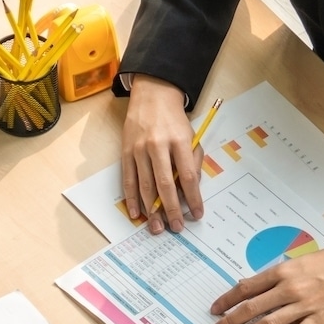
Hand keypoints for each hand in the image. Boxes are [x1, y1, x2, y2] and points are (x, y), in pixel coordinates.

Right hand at [121, 75, 202, 232]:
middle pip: (165, 184)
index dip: (193, 198)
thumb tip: (190, 191)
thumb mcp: (192, 136)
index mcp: (179, 141)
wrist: (153, 96)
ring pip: (145, 185)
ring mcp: (139, 149)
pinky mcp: (126, 151)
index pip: (188, 176)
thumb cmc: (175, 120)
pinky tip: (136, 213)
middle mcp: (158, 145)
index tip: (196, 214)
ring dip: (151, 210)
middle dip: (171, 209)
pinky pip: (128, 179)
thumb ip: (193, 162)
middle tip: (176, 227)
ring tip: (157, 227)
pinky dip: (131, 198)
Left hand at [209, 238, 323, 323]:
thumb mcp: (297, 261)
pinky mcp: (319, 319)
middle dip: (230, 320)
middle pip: (251, 308)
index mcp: (282, 271)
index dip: (227, 299)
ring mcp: (304, 305)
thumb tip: (251, 286)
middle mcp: (289, 289)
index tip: (215, 309)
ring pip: (268, 323)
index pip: (246, 287)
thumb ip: (275, 275)